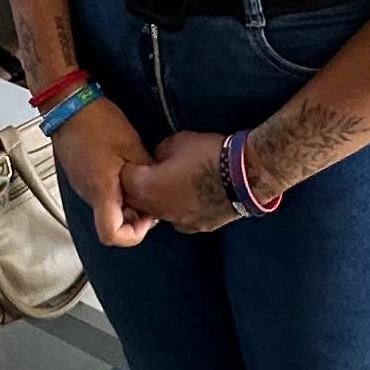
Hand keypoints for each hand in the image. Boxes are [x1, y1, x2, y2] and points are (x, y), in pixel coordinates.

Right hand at [53, 96, 154, 245]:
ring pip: (108, 208)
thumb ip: (146, 171)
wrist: (69, 105)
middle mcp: (89, 194)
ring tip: (139, 178)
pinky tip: (125, 169)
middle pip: (112, 224)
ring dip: (127, 201)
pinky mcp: (82, 177)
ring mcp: (83, 186)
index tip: (148, 217)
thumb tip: (159, 186)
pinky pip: (102, 193)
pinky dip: (117, 189)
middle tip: (150, 194)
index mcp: (101, 191)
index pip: (112, 235)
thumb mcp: (131, 145)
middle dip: (135, 215)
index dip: (134, 235)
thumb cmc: (96, 122)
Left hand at [124, 126, 238, 232]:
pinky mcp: (198, 227)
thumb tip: (157, 161)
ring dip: (159, 200)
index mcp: (147, 188)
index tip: (136, 160)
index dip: (129, 168)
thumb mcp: (175, 142)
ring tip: (173, 182)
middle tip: (150, 171)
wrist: (246, 175)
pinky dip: (180, 208)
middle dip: (139, 187)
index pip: (123, 180)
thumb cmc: (208, 154)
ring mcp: (179, 222)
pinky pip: (179, 218)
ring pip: (158, 213)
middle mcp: (159, 211)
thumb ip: (158, 154)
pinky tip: (192, 195)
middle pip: (136, 202)